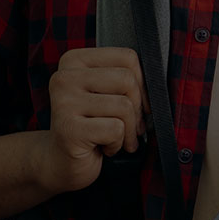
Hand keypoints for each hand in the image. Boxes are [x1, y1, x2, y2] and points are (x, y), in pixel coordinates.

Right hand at [39, 47, 148, 194]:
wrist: (61, 162)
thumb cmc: (90, 125)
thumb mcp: (104, 93)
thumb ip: (125, 79)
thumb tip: (157, 82)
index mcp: (74, 61)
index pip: (127, 57)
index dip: (142, 82)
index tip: (138, 101)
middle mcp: (64, 78)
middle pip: (127, 79)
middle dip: (137, 108)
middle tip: (129, 125)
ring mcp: (64, 103)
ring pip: (124, 106)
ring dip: (128, 130)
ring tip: (115, 138)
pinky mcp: (69, 129)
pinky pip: (116, 129)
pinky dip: (117, 143)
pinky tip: (104, 147)